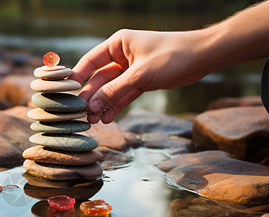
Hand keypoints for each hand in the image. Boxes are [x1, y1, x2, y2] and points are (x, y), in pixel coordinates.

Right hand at [69, 29, 209, 123]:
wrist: (202, 58)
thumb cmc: (172, 56)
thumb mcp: (140, 75)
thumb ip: (115, 91)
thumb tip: (93, 106)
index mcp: (117, 44)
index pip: (90, 62)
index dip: (77, 77)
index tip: (66, 93)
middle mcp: (121, 56)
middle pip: (99, 79)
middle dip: (92, 97)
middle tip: (81, 114)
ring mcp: (131, 70)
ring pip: (111, 89)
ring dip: (103, 104)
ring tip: (94, 121)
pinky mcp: (141, 81)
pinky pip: (124, 95)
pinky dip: (117, 106)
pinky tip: (108, 118)